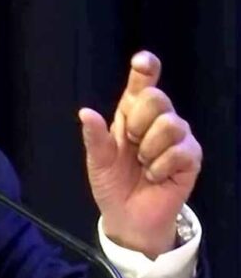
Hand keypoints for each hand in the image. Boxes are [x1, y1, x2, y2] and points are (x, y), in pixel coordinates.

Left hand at [79, 51, 201, 258]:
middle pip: (157, 98)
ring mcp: (177, 138)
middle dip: (138, 122)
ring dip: (150, 149)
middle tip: (131, 144)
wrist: (128, 216)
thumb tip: (85, 112)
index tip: (142, 61)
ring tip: (143, 164)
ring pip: (171, 124)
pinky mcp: (191, 157)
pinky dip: (160, 166)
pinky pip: (180, 151)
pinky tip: (155, 176)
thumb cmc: (113, 183)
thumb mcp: (98, 161)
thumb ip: (95, 137)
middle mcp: (157, 120)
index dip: (144, 70)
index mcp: (131, 115)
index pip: (142, 85)